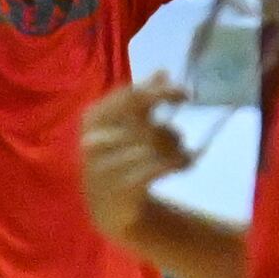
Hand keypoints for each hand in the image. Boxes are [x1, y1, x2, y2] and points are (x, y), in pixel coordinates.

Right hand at [81, 79, 198, 244]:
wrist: (106, 206)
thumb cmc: (118, 157)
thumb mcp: (125, 125)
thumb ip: (142, 97)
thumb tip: (162, 71)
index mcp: (93, 118)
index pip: (130, 97)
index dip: (160, 92)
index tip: (185, 94)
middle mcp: (93, 141)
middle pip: (144, 124)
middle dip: (169, 131)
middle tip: (179, 138)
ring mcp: (104, 167)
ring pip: (153, 147)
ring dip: (176, 149)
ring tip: (182, 154)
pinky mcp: (120, 190)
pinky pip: (158, 168)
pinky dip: (177, 163)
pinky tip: (184, 164)